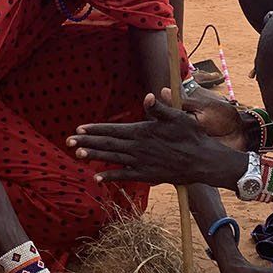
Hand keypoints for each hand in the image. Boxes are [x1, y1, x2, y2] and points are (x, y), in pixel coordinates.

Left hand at [69, 89, 243, 187]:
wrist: (203, 161)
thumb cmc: (192, 136)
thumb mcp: (178, 116)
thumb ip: (160, 108)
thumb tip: (149, 95)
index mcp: (143, 131)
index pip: (113, 130)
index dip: (95, 130)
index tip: (79, 128)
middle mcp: (139, 148)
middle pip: (108, 145)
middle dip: (87, 142)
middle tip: (68, 141)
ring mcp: (141, 163)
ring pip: (112, 159)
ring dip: (94, 156)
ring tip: (77, 154)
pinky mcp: (147, 175)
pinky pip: (125, 176)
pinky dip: (110, 176)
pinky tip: (97, 177)